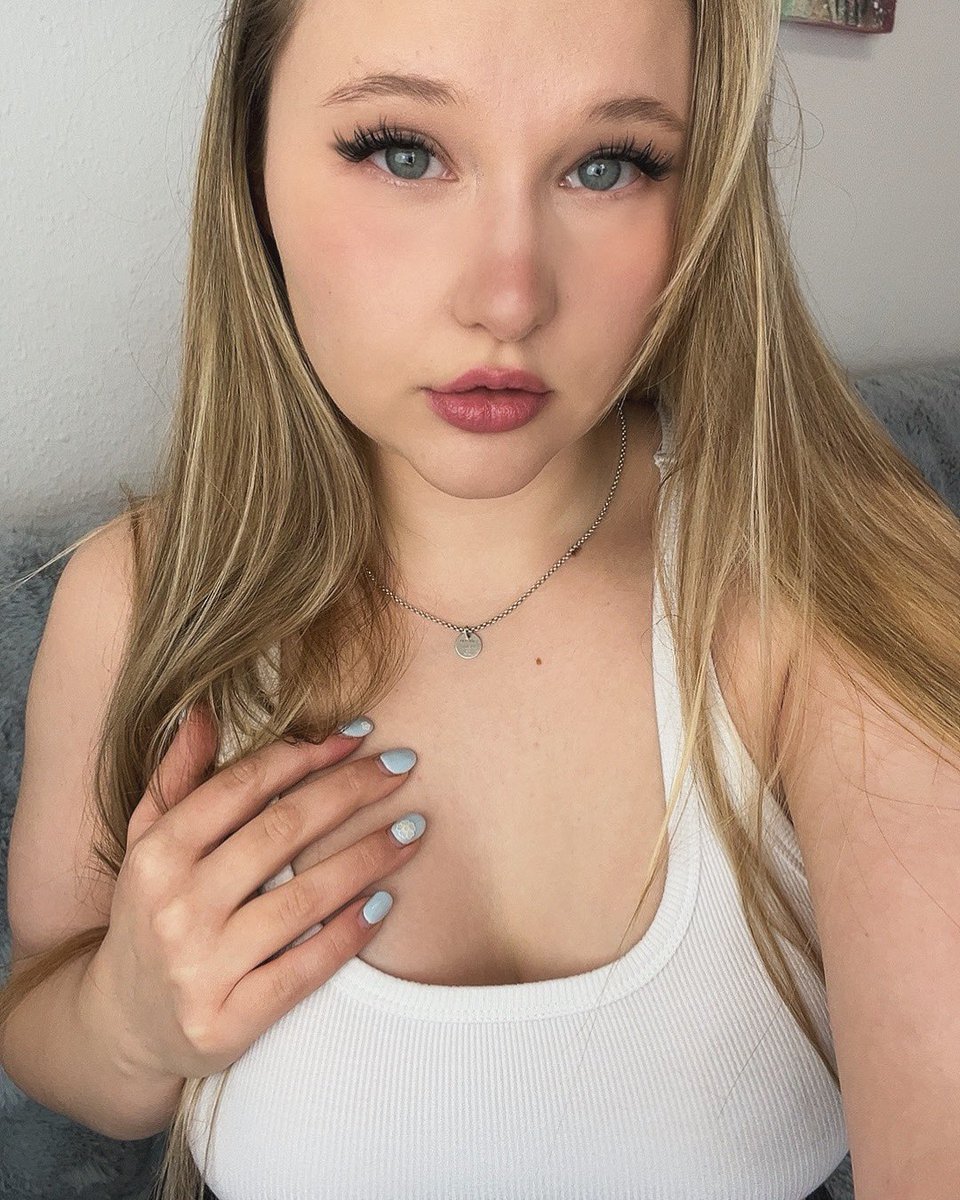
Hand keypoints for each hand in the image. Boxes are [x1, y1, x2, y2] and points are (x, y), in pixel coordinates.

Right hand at [80, 701, 423, 1080]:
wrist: (123, 1026)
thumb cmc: (150, 917)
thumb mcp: (148, 845)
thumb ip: (176, 779)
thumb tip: (205, 713)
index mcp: (157, 855)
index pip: (241, 788)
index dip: (304, 754)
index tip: (357, 734)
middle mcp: (175, 907)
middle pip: (281, 832)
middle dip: (350, 791)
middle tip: (401, 766)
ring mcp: (200, 968)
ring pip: (303, 899)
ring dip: (367, 857)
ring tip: (413, 828)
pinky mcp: (229, 1022)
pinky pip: (304, 970)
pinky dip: (349, 934)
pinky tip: (384, 902)